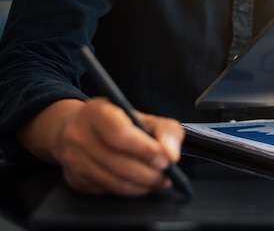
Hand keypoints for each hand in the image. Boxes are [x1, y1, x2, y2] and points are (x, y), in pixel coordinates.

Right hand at [19, 98, 184, 195]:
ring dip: (142, 185)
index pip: (121, 135)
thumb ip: (165, 130)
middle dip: (149, 173)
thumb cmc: (115, 122)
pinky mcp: (75, 179)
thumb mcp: (142, 116)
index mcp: (97, 112)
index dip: (146, 150)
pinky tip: (141, 184)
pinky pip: (107, 190)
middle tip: (167, 175)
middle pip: (119, 162)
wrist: (74, 128)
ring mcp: (74, 159)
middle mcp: (80, 135)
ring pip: (114, 181)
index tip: (165, 160)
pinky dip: (129, 190)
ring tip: (158, 181)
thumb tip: (171, 154)